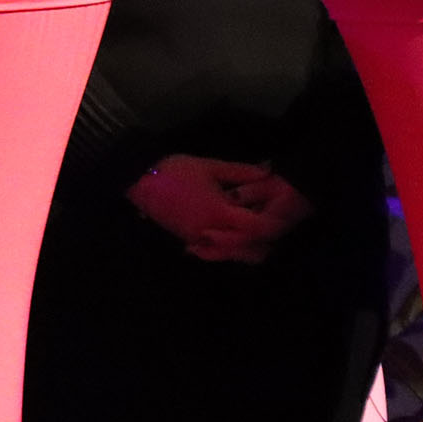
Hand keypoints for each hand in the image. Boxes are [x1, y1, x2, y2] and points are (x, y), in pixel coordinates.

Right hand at [126, 156, 295, 263]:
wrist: (140, 179)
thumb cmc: (177, 170)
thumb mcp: (211, 166)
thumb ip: (242, 172)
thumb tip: (268, 172)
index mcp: (220, 213)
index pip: (256, 227)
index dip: (272, 224)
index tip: (282, 216)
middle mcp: (211, 233)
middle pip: (247, 251)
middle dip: (262, 244)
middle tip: (271, 228)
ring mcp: (198, 240)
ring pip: (231, 254)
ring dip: (245, 246)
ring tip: (252, 229)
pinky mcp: (189, 241)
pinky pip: (215, 251)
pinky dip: (227, 245)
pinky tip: (232, 231)